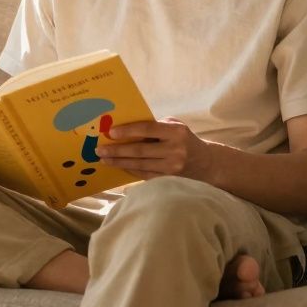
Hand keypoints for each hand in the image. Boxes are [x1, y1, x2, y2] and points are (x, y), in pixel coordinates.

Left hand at [97, 117, 216, 180]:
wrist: (206, 163)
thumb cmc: (183, 139)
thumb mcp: (174, 126)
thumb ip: (154, 126)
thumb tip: (125, 127)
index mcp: (176, 132)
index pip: (147, 129)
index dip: (128, 131)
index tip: (111, 132)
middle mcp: (175, 150)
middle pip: (140, 150)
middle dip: (117, 150)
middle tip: (100, 149)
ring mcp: (172, 167)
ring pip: (140, 164)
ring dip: (119, 162)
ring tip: (104, 159)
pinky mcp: (169, 180)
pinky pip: (144, 174)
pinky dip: (130, 170)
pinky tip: (118, 166)